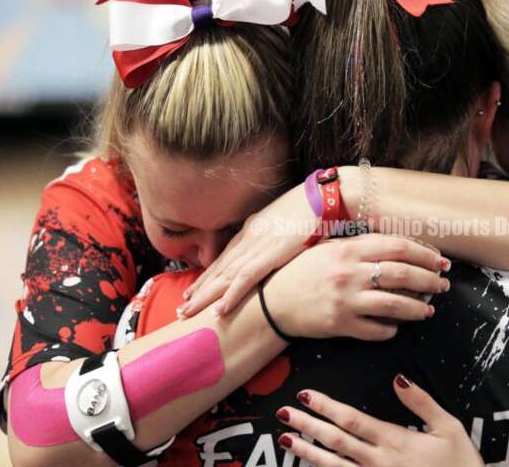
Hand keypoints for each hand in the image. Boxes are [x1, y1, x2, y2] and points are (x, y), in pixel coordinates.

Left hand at [180, 184, 321, 316]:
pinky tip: (220, 310)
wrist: (326, 195)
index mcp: (254, 229)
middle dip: (199, 289)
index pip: (225, 257)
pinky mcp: (272, 253)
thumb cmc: (314, 206)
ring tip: (188, 312)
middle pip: (219, 268)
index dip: (208, 275)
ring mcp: (259, 245)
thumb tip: (279, 245)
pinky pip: (246, 278)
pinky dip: (231, 295)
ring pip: (225, 276)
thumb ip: (278, 234)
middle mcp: (250, 237)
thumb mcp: (290, 221)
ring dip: (206, 296)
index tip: (194, 290)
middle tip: (181, 308)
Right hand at [264, 234, 449, 340]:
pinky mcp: (341, 325)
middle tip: (443, 285)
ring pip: (396, 305)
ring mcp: (347, 300)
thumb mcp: (329, 249)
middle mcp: (350, 273)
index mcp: (350, 249)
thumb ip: (361, 246)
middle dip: (430, 281)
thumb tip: (401, 249)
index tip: (440, 261)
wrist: (273, 303)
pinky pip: (378, 330)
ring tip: (429, 309)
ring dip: (419, 308)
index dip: (425, 254)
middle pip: (404, 275)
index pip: (399, 247)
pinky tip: (397, 326)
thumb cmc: (303, 272)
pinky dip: (392, 329)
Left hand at [275, 375, 483, 466]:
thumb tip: (397, 379)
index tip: (305, 396)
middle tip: (283, 414)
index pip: (352, 420)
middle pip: (335, 441)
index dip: (326, 407)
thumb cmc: (461, 464)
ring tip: (285, 441)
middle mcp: (378, 461)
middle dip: (307, 426)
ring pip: (333, 466)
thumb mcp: (450, 427)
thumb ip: (421, 403)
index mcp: (395, 440)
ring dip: (307, 452)